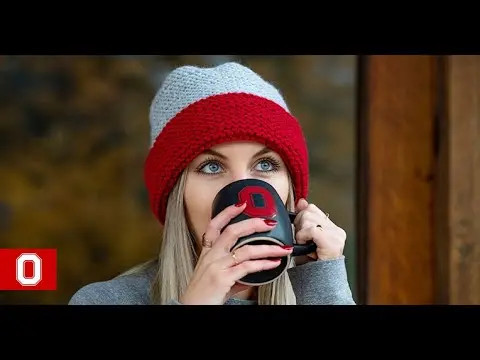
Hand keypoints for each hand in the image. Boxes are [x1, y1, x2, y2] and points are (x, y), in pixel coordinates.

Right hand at [179, 202, 293, 304]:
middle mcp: (211, 256)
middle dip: (253, 224)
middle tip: (269, 222)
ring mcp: (217, 266)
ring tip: (282, 249)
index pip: (215, 225)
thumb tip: (253, 270)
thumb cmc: (204, 295)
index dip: (227, 212)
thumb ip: (235, 271)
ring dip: (268, 248)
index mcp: (208, 252)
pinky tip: (274, 263)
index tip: (242, 204)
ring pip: (246, 249)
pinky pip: (248, 267)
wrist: (192, 309)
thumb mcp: (217, 278)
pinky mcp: (223, 278)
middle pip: (232, 231)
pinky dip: (263, 264)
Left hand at [293, 198, 345, 260]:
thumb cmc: (309, 263)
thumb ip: (303, 218)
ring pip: (308, 218)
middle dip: (298, 225)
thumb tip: (301, 200)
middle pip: (308, 211)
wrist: (318, 282)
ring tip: (304, 244)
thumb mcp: (303, 237)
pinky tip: (304, 245)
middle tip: (301, 240)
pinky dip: (303, 236)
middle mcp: (336, 230)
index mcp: (331, 227)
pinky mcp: (333, 241)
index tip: (298, 229)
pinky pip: (311, 229)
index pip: (312, 208)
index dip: (300, 217)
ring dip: (300, 232)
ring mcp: (336, 235)